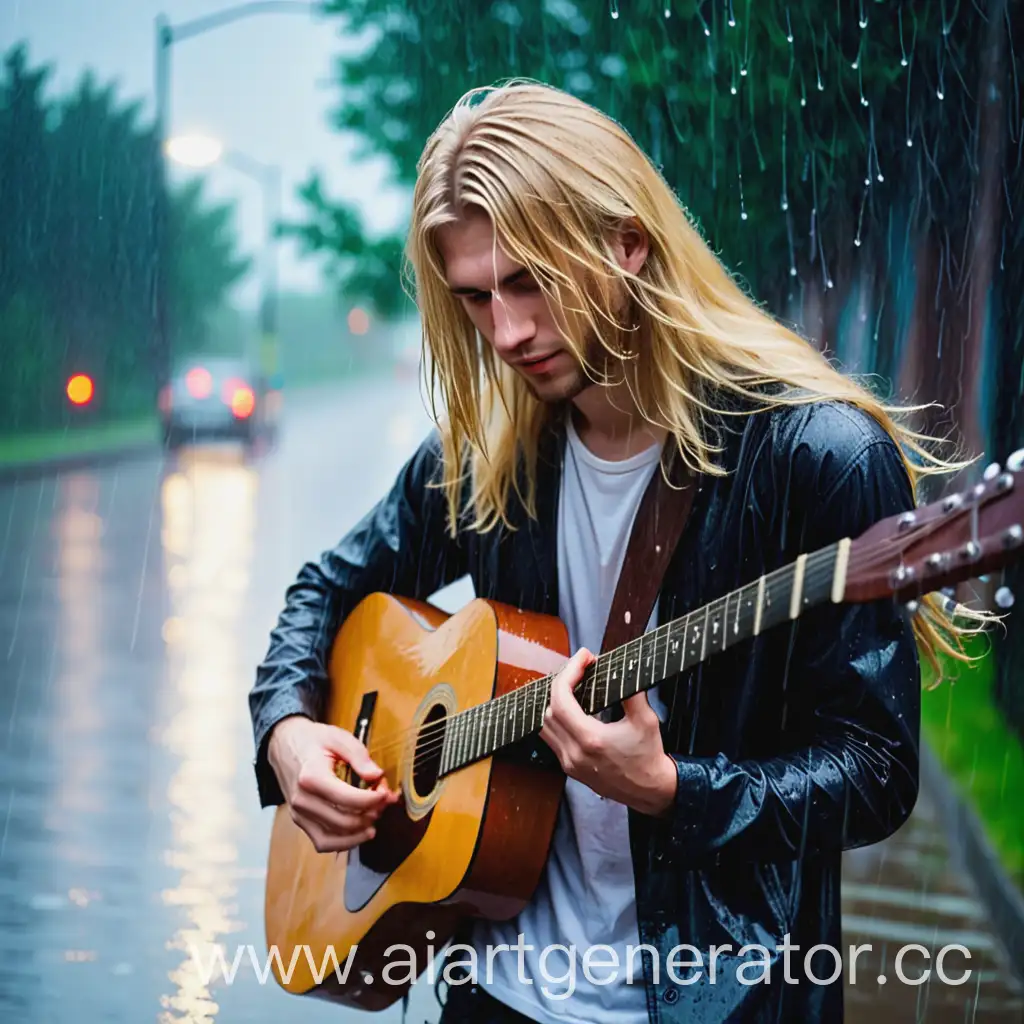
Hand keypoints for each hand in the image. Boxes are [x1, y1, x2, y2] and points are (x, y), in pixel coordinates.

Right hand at [267, 715, 400, 852]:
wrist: (283, 745)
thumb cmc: (312, 740)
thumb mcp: (338, 737)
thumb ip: (359, 755)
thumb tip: (377, 776)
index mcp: (311, 777)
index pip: (348, 800)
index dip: (373, 800)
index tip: (385, 792)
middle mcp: (302, 800)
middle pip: (344, 821)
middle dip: (371, 814)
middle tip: (383, 801)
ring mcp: (299, 814)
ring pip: (335, 837)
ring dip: (360, 831)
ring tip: (375, 816)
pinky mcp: (299, 822)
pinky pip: (323, 843)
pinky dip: (344, 842)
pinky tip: (360, 832)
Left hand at [539, 648, 677, 816]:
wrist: (650, 791)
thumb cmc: (649, 756)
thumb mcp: (646, 720)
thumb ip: (631, 692)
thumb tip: (621, 668)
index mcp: (591, 740)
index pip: (562, 699)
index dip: (569, 673)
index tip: (583, 658)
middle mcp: (574, 753)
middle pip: (548, 710)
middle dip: (562, 683)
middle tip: (580, 668)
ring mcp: (569, 763)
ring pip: (544, 725)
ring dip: (555, 701)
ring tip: (573, 685)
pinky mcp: (570, 768)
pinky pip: (551, 739)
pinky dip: (556, 719)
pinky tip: (572, 707)